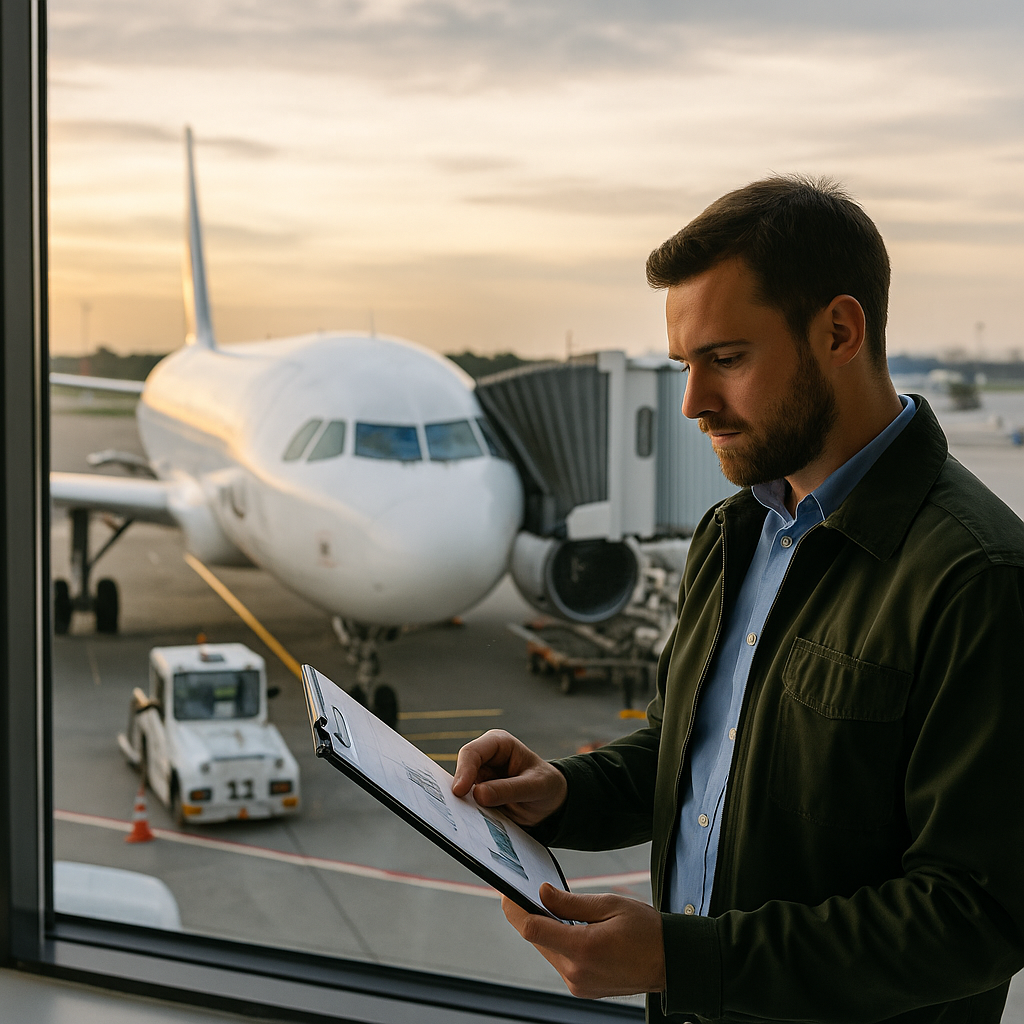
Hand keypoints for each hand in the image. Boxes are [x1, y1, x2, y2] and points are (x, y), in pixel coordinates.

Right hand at [452, 729, 567, 825]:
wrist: (550, 804)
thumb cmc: (546, 785)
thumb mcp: (536, 787)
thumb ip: (510, 789)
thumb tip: (479, 794)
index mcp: (499, 744)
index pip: (473, 752)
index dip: (464, 771)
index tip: (460, 791)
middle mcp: (485, 759)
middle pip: (461, 771)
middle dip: (459, 789)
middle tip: (455, 808)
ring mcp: (480, 778)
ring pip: (461, 791)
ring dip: (464, 804)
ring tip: (464, 818)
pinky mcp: (478, 796)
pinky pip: (468, 805)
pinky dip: (469, 813)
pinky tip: (471, 824)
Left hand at [502, 883, 665, 998]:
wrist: (672, 962)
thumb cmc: (646, 931)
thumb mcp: (609, 905)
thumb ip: (570, 902)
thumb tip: (541, 893)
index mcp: (583, 949)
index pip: (532, 928)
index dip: (515, 908)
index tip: (508, 891)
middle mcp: (576, 973)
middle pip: (536, 939)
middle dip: (530, 915)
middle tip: (529, 890)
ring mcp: (579, 984)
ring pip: (547, 950)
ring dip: (545, 930)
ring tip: (554, 907)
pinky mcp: (583, 988)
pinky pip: (560, 961)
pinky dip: (559, 943)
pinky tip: (568, 928)